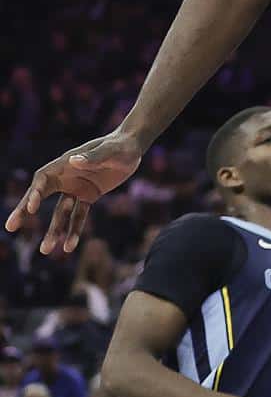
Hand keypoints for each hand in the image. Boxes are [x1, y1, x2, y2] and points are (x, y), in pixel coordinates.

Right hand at [5, 131, 142, 254]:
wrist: (133, 148)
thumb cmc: (120, 145)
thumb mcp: (110, 151)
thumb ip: (93, 156)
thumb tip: (73, 161)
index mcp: (66, 164)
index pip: (43, 180)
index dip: (34, 193)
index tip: (31, 208)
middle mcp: (66, 177)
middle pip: (40, 196)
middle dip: (25, 211)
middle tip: (9, 227)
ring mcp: (75, 189)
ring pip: (59, 213)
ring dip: (53, 230)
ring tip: (45, 251)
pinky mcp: (88, 197)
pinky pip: (78, 216)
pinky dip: (74, 231)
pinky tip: (69, 247)